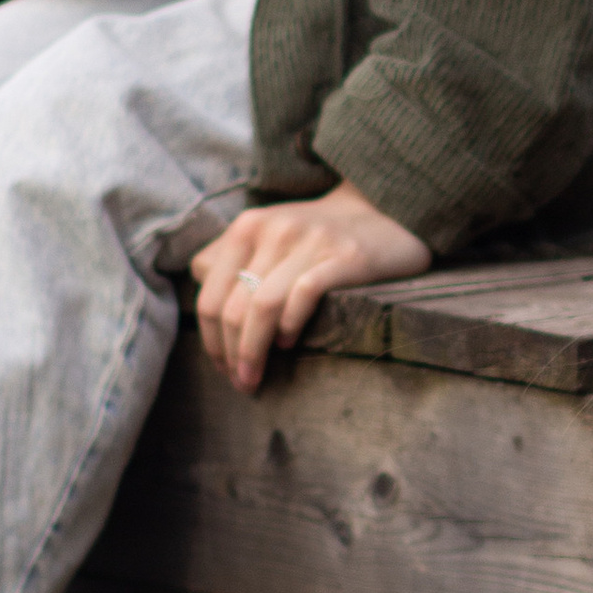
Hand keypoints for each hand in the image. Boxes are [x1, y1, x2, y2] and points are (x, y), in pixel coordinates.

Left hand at [191, 181, 428, 391]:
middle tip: (239, 382)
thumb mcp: (268, 236)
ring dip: (252, 351)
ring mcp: (310, 241)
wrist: (384, 210)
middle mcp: (274, 229)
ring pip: (262, 306)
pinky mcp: (345, 256)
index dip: (209, 338)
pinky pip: (303, 294)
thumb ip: (234, 262)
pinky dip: (289, 324)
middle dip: (228, 354)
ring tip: (254, 377)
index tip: (222, 364)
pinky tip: (286, 343)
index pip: (209, 294)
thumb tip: (210, 317)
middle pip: (232, 306)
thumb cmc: (318, 237)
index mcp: (248, 226)